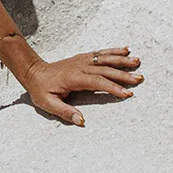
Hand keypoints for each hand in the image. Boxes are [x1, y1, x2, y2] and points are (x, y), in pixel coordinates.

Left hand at [22, 47, 142, 125]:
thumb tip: (81, 121)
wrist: (34, 72)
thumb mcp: (48, 104)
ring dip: (121, 60)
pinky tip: (125, 51)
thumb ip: (65, 112)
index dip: (112, 87)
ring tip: (138, 61)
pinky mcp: (82, 58)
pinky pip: (100, 53)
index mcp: (73, 78)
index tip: (127, 93)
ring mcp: (82, 60)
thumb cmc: (41, 90)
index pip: (96, 82)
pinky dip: (113, 51)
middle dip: (123, 74)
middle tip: (139, 79)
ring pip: (104, 58)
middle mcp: (79, 66)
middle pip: (104, 69)